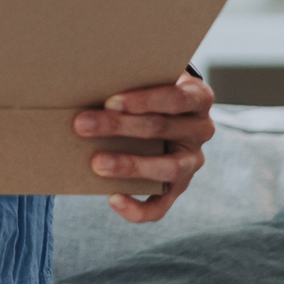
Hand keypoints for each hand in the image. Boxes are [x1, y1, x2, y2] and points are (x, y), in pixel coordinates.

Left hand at [72, 72, 215, 222]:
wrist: (163, 111)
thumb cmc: (147, 87)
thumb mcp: (149, 76)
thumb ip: (132, 75)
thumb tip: (90, 77)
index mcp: (198, 96)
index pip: (175, 98)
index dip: (143, 101)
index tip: (109, 101)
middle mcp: (201, 129)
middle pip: (161, 128)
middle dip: (119, 127)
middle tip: (82, 124)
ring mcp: (192, 161)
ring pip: (168, 168)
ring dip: (130, 166)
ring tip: (97, 163)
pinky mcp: (179, 188)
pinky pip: (162, 205)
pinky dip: (139, 208)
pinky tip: (114, 199)